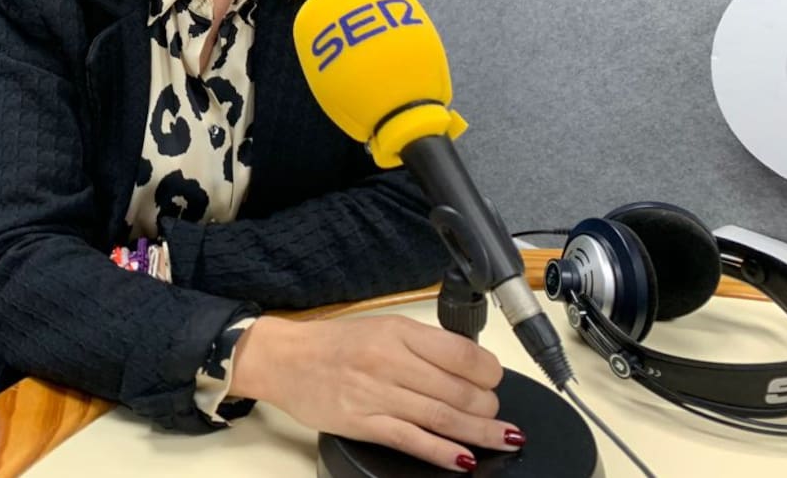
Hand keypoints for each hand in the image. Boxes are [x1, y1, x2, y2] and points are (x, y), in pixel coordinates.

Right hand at [229, 314, 523, 472]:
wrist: (283, 359)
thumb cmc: (332, 343)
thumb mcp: (381, 327)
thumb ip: (420, 345)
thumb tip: (466, 365)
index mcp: (397, 331)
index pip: (460, 353)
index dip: (489, 372)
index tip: (495, 379)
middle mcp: (389, 360)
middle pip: (457, 389)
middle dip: (487, 406)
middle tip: (496, 413)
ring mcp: (376, 394)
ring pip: (442, 417)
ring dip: (479, 432)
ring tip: (503, 438)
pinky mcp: (363, 424)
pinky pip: (412, 440)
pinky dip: (442, 453)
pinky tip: (464, 460)